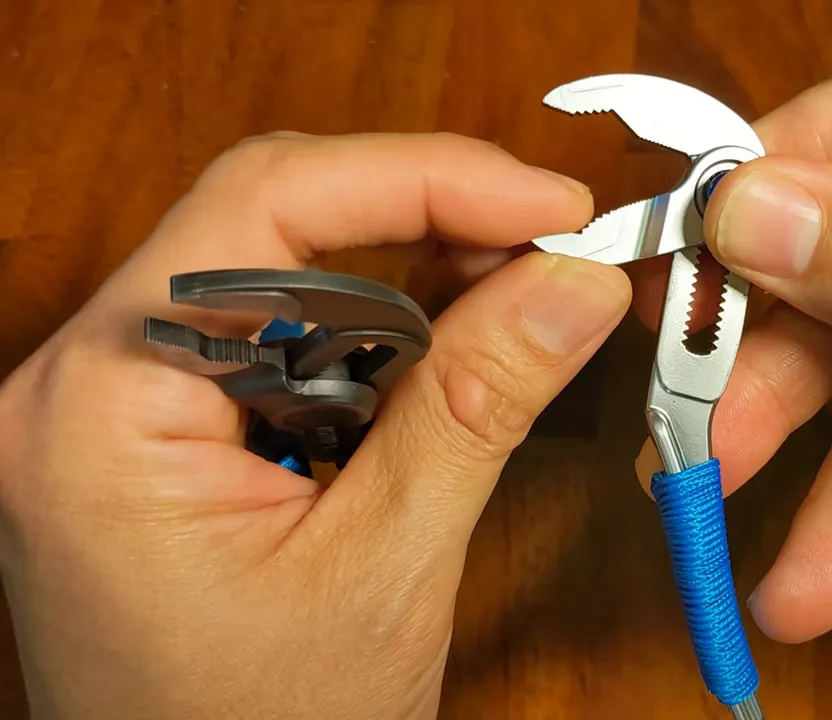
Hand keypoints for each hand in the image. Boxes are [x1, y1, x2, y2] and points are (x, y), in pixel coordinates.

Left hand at [0, 132, 630, 716]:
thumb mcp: (384, 569)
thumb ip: (478, 407)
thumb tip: (569, 284)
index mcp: (101, 408)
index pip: (264, 208)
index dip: (423, 179)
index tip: (543, 200)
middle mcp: (87, 388)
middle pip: (273, 229)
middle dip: (429, 229)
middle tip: (553, 252)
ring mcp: (121, 413)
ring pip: (288, 284)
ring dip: (413, 295)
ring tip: (521, 318)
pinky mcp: (167, 440)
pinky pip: (284, 347)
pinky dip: (379, 350)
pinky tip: (450, 375)